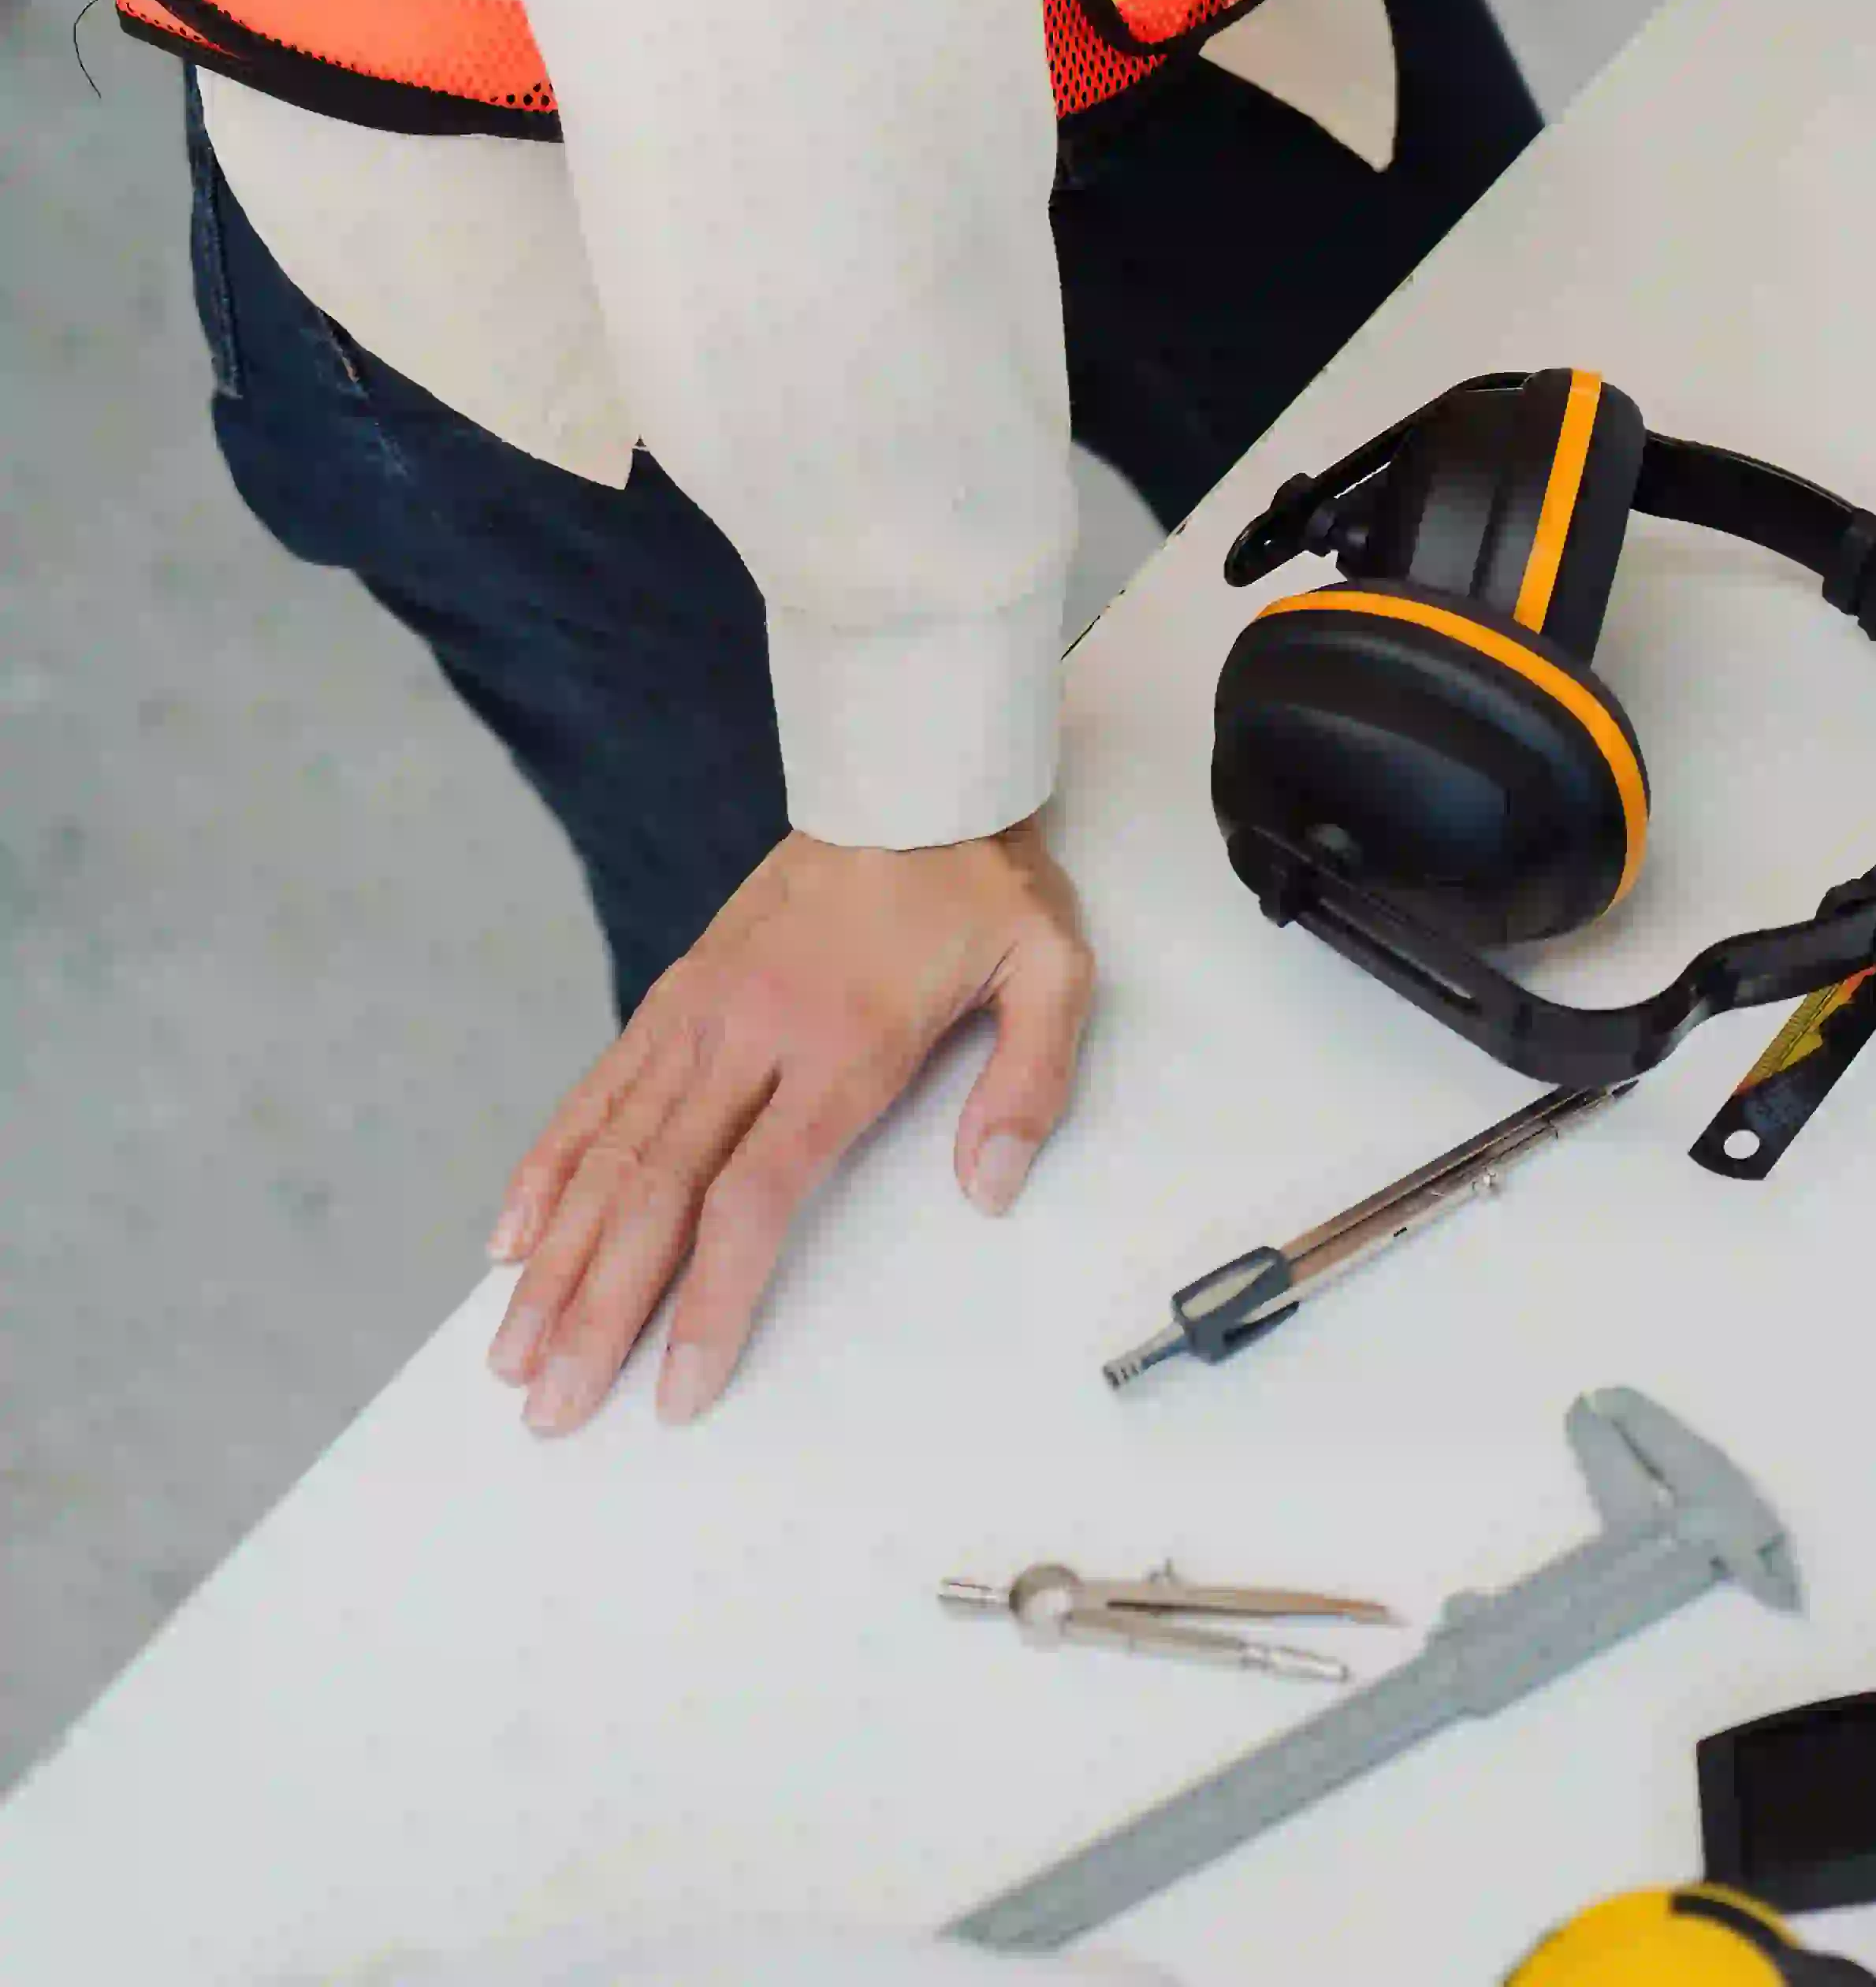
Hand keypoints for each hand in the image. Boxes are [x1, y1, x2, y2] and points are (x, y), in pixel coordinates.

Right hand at [484, 824, 1090, 1432]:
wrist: (910, 778)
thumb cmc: (983, 884)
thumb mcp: (1053, 969)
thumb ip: (1031, 1081)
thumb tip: (993, 1186)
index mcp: (841, 1043)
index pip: (752, 1196)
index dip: (709, 1299)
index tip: (677, 1384)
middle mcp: (747, 1033)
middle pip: (654, 1196)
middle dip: (597, 1312)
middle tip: (553, 1408)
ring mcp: (697, 1013)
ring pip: (607, 1156)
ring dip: (553, 1262)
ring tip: (513, 1353)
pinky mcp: (674, 994)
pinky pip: (597, 1093)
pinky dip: (547, 1167)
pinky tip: (510, 1238)